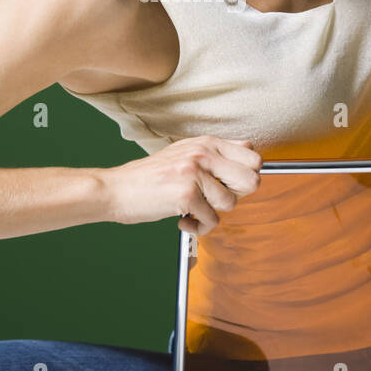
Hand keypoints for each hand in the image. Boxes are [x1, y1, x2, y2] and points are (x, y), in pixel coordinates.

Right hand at [102, 136, 262, 235]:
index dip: (245, 177)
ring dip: (211, 213)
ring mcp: (195, 174)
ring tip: (192, 210)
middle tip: (214, 198)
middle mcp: (203, 154)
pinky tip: (182, 219)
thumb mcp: (185, 152)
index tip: (226, 185)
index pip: (254, 157)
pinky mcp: (186, 195)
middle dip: (236, 196)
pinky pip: (211, 221)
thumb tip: (250, 148)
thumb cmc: (150, 176)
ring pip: (231, 204)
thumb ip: (216, 152)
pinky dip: (197, 227)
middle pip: (252, 181)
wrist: (116, 189)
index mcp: (206, 143)